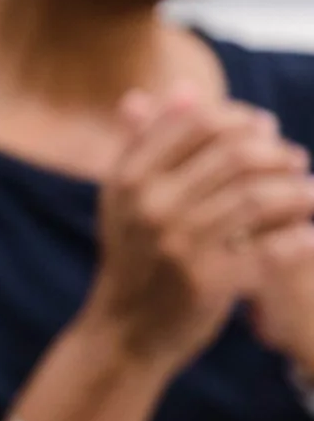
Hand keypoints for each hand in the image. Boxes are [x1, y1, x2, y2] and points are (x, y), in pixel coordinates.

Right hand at [81, 86, 313, 372]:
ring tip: (306, 191)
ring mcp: (180, 244)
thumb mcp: (126, 197)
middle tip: (294, 159)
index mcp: (130, 179)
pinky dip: (298, 234)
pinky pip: (271, 244)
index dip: (241, 119)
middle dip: (275, 152)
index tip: (264, 130)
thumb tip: (184, 88)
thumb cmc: (134, 258)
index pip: (200, 123)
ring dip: (295, 189)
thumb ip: (148, 141)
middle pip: (235, 154)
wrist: (124, 332)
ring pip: (259, 195)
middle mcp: (152, 206)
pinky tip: (307, 231)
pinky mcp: (209, 280)